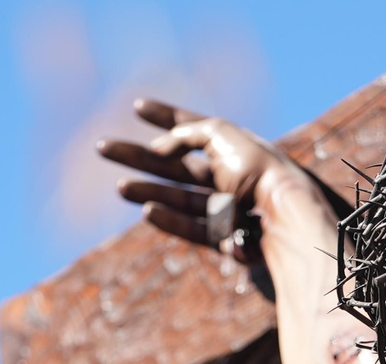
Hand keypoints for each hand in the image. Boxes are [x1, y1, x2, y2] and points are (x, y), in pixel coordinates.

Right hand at [97, 99, 287, 263]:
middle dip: (138, 155)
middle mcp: (226, 174)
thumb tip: (160, 147)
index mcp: (231, 145)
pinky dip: (168, 218)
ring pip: (177, 197)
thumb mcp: (219, 133)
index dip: (164, 115)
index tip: (137, 106)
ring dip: (146, 189)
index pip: (191, 125)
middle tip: (103, 147)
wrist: (283, 211)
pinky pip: (190, 226)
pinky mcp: (223, 235)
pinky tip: (146, 210)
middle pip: (173, 163)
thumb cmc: (258, 167)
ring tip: (119, 187)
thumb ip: (186, 133)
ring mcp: (224, 206)